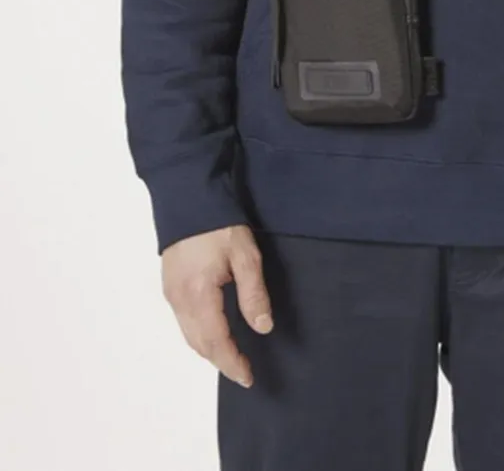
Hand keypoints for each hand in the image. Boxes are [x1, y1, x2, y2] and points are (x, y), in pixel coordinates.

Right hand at [161, 223, 273, 387]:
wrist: (188, 195)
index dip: (232, 363)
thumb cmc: (219, 223)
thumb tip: (263, 327)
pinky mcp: (169, 284)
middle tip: (242, 372)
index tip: (247, 377)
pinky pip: (183, 321)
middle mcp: (180, 300)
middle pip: (199, 344)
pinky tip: (212, 332)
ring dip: (208, 350)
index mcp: (199, 295)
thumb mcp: (245, 255)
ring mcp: (171, 293)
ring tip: (230, 357)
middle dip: (221, 362)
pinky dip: (198, 335)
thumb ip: (253, 293)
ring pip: (189, 335)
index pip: (216, 342)